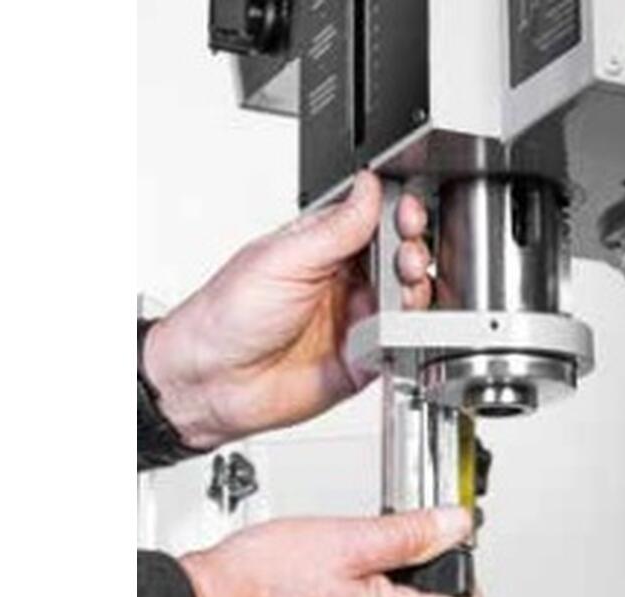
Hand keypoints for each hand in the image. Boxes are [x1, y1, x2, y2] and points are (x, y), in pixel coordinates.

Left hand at [144, 171, 431, 448]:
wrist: (210, 381)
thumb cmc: (226, 316)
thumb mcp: (283, 259)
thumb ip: (335, 228)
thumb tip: (369, 187)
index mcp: (321, 247)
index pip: (374, 221)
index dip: (398, 216)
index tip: (408, 216)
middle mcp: (340, 282)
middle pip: (398, 259)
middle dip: (412, 253)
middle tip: (406, 258)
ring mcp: (352, 321)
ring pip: (405, 302)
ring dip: (414, 293)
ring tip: (402, 292)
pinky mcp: (360, 360)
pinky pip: (396, 346)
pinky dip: (402, 338)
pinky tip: (390, 329)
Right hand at [179, 507, 484, 596]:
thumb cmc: (261, 584)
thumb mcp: (348, 539)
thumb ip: (410, 533)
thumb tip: (456, 525)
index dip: (468, 573)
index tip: (450, 541)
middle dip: (429, 571)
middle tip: (407, 534)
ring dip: (391, 579)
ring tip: (362, 545)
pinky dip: (360, 593)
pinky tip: (333, 567)